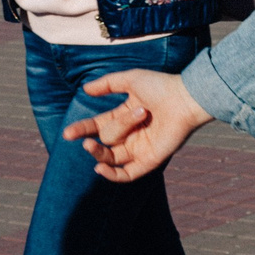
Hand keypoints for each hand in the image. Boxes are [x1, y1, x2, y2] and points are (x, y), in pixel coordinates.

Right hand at [63, 67, 214, 182]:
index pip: (97, 126)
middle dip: (112, 128)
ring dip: (102, 151)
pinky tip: (100, 168)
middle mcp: (131, 134)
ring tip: (95, 143)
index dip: (82, 130)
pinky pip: (127, 175)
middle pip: (107, 138)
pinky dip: (112, 175)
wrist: (186, 99)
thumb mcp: (131, 80)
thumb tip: (85, 89)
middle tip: (131, 116)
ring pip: (112, 156)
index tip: (68, 134)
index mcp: (125, 116)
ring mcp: (140, 149)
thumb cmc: (161, 87)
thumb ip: (107, 84)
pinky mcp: (149, 161)